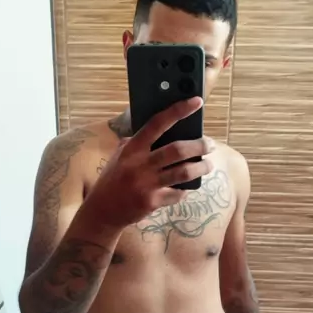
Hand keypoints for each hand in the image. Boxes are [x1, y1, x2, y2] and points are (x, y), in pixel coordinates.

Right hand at [86, 97, 214, 228]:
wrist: (102, 210)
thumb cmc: (113, 178)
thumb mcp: (120, 155)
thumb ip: (137, 142)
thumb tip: (160, 128)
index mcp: (132, 148)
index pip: (157, 123)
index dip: (178, 111)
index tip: (196, 102)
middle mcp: (140, 164)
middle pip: (177, 150)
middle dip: (199, 146)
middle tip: (210, 144)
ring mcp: (147, 184)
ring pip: (184, 172)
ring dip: (201, 167)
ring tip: (208, 165)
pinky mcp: (152, 202)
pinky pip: (177, 193)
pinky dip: (185, 190)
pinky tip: (187, 187)